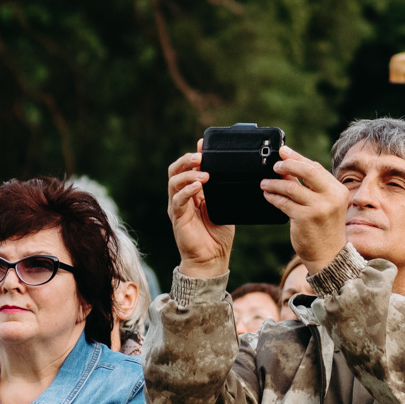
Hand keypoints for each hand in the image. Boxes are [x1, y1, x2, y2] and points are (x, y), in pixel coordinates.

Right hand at [165, 150, 233, 280]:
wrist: (212, 259)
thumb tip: (230, 171)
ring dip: (188, 174)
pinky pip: (177, 200)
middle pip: (176, 170)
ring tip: (203, 174)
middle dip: (187, 160)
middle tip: (200, 156)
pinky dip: (186, 191)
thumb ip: (222, 190)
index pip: (188, 167)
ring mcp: (177, 206)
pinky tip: (198, 187)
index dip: (194, 154)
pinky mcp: (177, 218)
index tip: (204, 144)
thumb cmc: (218, 235)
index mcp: (193, 192)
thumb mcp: (224, 206)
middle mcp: (182, 196)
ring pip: (174, 182)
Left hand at [262, 146, 348, 274]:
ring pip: (291, 187)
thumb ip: (310, 186)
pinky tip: (267, 195)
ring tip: (265, 183)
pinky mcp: (305, 218)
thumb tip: (288, 167)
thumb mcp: (324, 204)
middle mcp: (331, 197)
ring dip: (274, 183)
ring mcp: (318, 208)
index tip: (284, 151)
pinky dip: (273, 197)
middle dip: (287, 165)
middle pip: (306, 171)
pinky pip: (284, 203)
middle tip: (275, 166)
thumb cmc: (324, 229)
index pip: (316, 167)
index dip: (298, 158)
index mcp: (338, 190)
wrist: (328, 256)